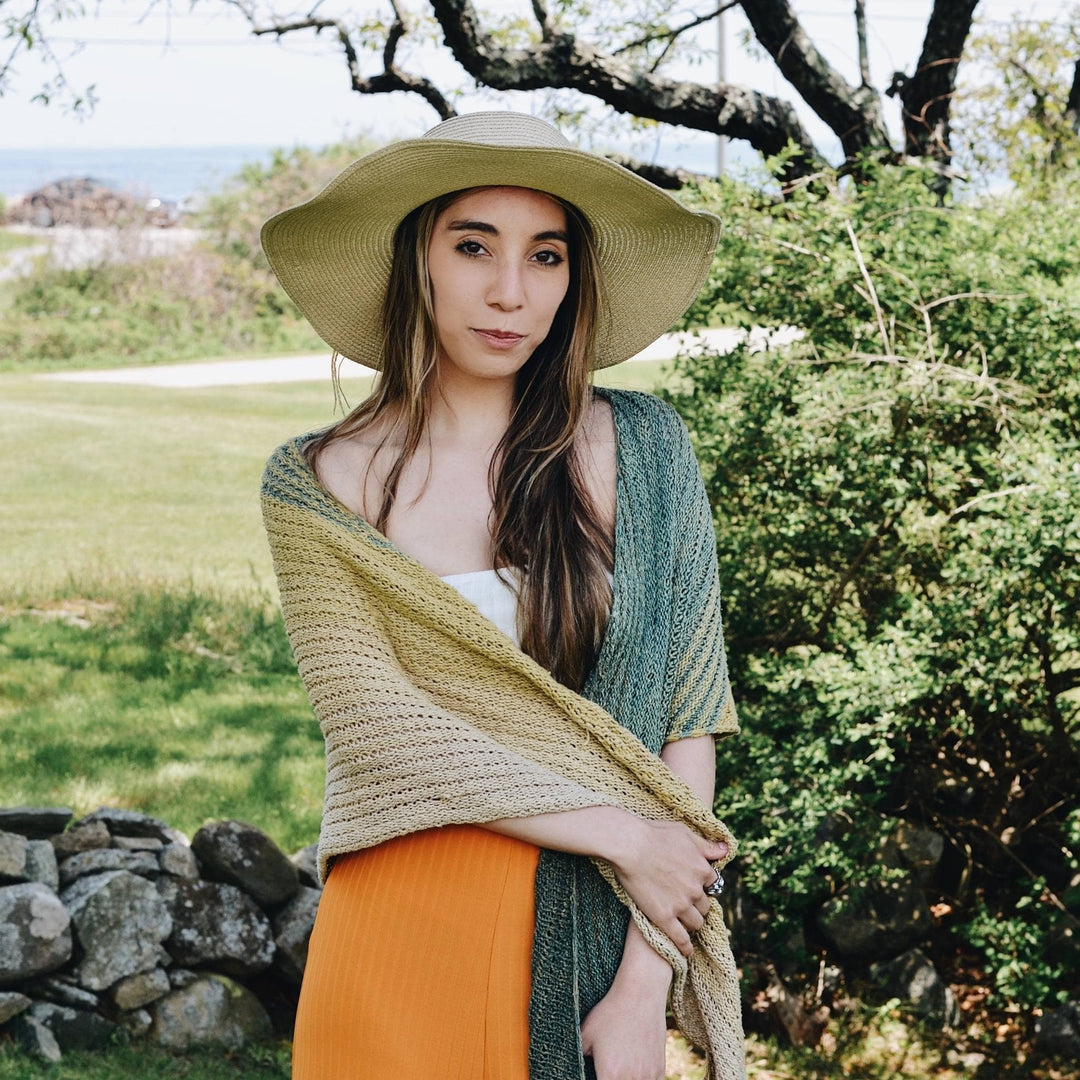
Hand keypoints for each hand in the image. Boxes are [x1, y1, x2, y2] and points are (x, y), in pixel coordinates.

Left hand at [580, 981, 667, 1079]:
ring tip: (619, 1068)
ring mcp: (648, 1077)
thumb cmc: (610, 1012)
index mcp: (609, 1074)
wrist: (641, 994)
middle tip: (605, 1069)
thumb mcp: (585, 1033)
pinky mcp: (659, 1071)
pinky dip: (641, 1079)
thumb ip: (577, 1056)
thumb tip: (574, 1066)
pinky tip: (634, 1070)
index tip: (596, 1073)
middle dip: (610, 1078)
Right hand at [610, 818, 726, 957]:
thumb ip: (706, 846)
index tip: (695, 887)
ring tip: (685, 923)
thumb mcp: (684, 833)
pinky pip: (681, 938)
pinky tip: (686, 951)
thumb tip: (725, 850)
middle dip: (698, 905)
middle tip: (687, 904)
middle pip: (705, 905)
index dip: (703, 885)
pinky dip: (685, 946)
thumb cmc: (654, 834)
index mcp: (702, 869)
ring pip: (696, 922)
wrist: (629, 845)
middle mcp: (695, 889)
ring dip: (692, 923)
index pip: (712, 884)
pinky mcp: (664, 917)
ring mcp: (681, 905)